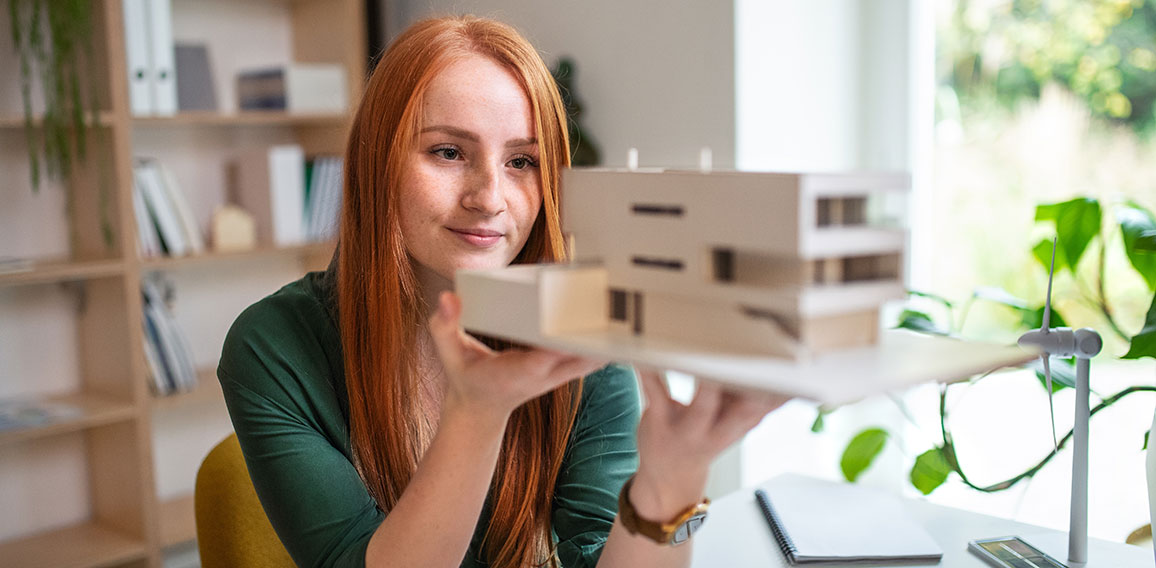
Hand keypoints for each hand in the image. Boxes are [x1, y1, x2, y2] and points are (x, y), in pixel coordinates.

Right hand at [427, 291, 606, 421]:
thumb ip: (445, 325)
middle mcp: (543, 375)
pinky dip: (601, 343)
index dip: (566, 336)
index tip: (582, 312)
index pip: (548, 355)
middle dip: (596, 334)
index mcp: (518, 371)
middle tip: (611, 300)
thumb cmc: (465, 378)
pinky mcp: (562, 373)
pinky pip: (589, 359)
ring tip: (620, 306)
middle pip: (580, 357)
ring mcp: (555, 376)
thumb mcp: (448, 353)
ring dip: (605, 338)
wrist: (479, 410)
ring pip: (592, 359)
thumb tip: (449, 297)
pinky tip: (616, 322)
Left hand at [629, 368, 789, 520]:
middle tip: (759, 364)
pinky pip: (656, 392)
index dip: (779, 395)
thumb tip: (787, 379)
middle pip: (742, 413)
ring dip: (708, 385)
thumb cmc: (704, 440)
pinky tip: (645, 355)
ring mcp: (687, 428)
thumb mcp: (734, 428)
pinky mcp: (658, 419)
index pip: (763, 411)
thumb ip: (755, 404)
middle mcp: (716, 431)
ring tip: (712, 356)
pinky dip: (650, 373)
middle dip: (753, 393)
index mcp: (736, 428)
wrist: (668, 477)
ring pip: (703, 405)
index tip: (792, 372)